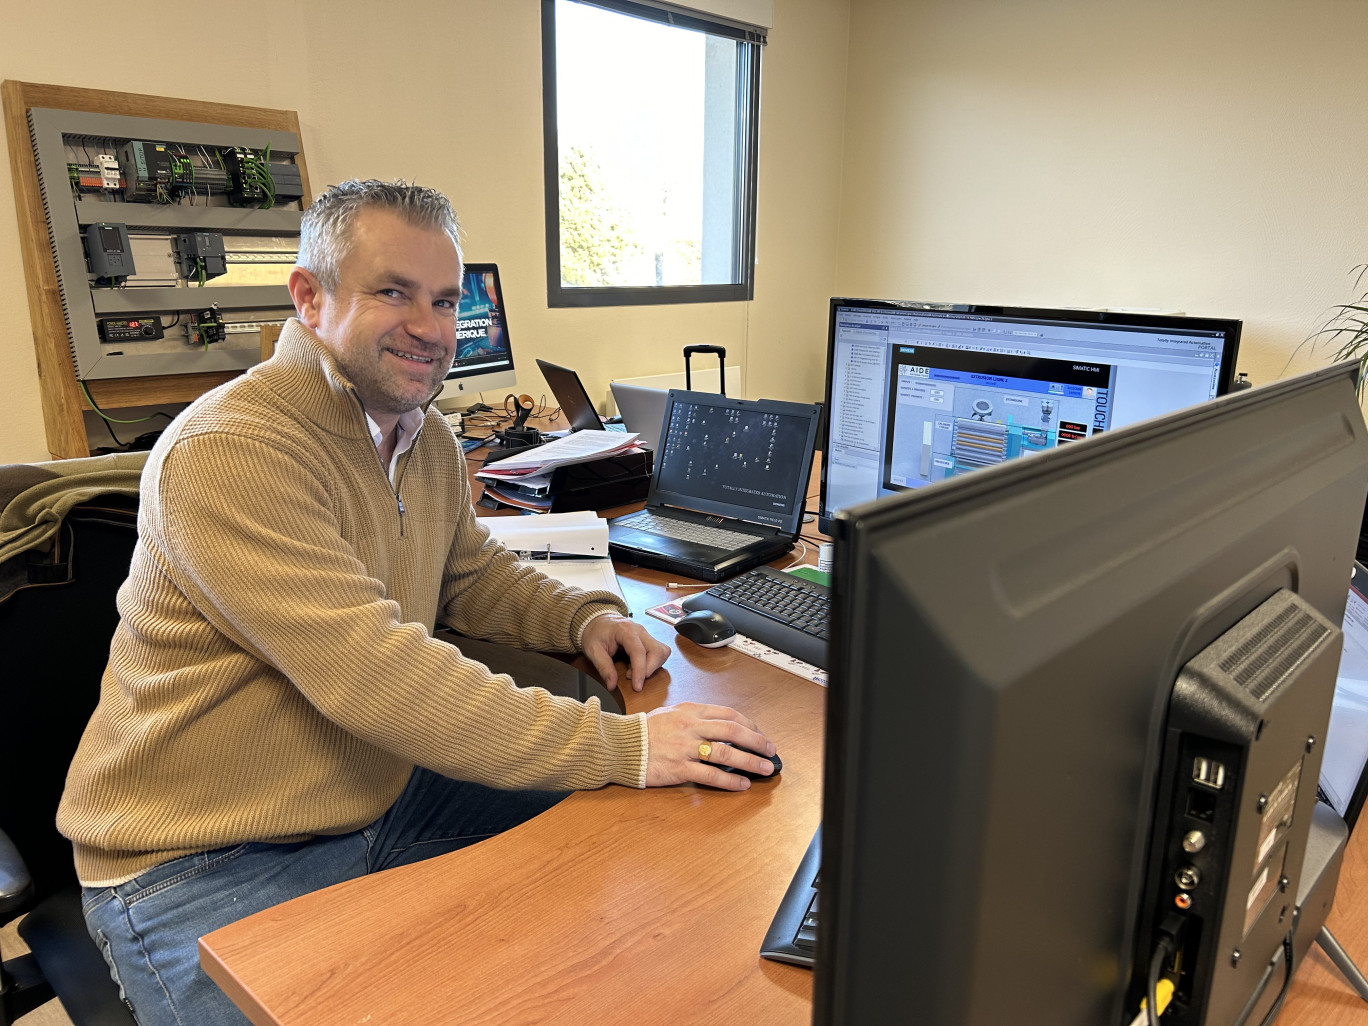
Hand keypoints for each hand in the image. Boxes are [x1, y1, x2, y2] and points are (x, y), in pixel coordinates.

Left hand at [581, 613, 670, 691]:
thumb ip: (603, 668)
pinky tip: (638, 665)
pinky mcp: (648, 640)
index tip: (637, 687)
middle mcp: (640, 630)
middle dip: (649, 670)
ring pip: (662, 652)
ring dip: (652, 666)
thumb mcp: (593, 650)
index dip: (640, 671)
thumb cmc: (595, 632)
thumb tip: (612, 685)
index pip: (639, 651)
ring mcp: (646, 634)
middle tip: (632, 677)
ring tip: (634, 670)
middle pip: (657, 651)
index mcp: (625, 630)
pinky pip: (659, 652)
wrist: (597, 620)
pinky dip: (653, 663)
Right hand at [644, 702, 776, 790]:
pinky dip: (729, 781)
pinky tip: (742, 784)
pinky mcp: (679, 769)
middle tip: (771, 751)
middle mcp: (691, 727)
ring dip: (750, 762)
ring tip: (764, 769)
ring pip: (726, 753)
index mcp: (691, 711)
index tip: (760, 734)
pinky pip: (710, 775)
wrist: (620, 745)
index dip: (750, 725)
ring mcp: (686, 748)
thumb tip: (718, 723)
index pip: (729, 714)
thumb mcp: (671, 712)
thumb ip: (694, 716)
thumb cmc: (644, 730)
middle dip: (757, 742)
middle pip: (734, 731)